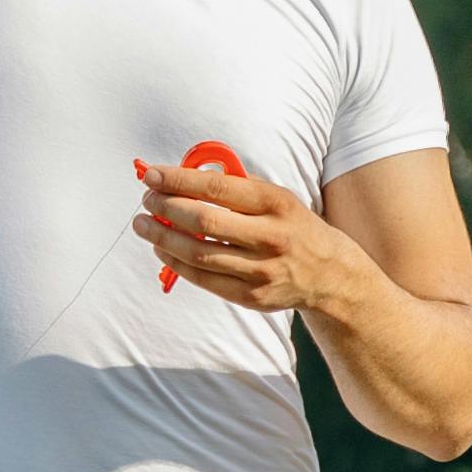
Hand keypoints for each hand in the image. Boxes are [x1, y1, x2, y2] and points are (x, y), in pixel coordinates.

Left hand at [132, 151, 340, 319]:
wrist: (329, 273)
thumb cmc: (291, 226)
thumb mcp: (277, 197)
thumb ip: (237, 186)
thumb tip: (185, 176)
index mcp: (276, 203)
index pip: (217, 188)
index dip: (179, 180)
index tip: (152, 174)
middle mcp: (271, 236)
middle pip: (204, 222)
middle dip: (166, 208)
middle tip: (146, 200)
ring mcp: (261, 270)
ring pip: (199, 254)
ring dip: (163, 237)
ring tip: (143, 225)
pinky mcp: (252, 296)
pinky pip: (204, 279)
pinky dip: (176, 263)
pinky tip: (162, 249)